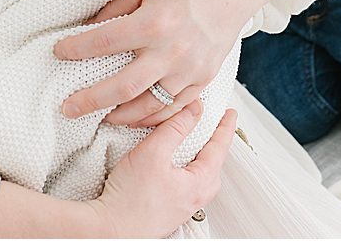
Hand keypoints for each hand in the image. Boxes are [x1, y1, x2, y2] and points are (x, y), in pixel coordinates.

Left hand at [54, 0, 269, 125]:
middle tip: (66, 108)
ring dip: (119, 116)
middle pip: (122, 87)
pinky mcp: (203, 79)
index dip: (76, 48)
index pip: (103, 41)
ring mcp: (189, 70)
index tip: (58, 52)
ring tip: (99, 117)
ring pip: (148, 106)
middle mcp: (171, 51)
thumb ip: (117, 7)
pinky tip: (134, 118)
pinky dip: (152, 117)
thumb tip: (88, 27)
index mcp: (154, 22)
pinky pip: (174, 108)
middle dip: (90, 101)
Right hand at [88, 106, 235, 237]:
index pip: (220, 147)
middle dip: (214, 140)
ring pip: (199, 172)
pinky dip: (186, 165)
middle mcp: (197, 196)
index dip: (225, 126)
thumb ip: (175, 127)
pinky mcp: (171, 208)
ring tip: (194, 138)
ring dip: (199, 153)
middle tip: (214, 122)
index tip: (229, 113)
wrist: (111, 229)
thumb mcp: (153, 152)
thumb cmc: (130, 200)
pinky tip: (173, 161)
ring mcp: (185, 204)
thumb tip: (193, 110)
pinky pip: (187, 181)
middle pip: (213, 161)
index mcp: (200, 183)